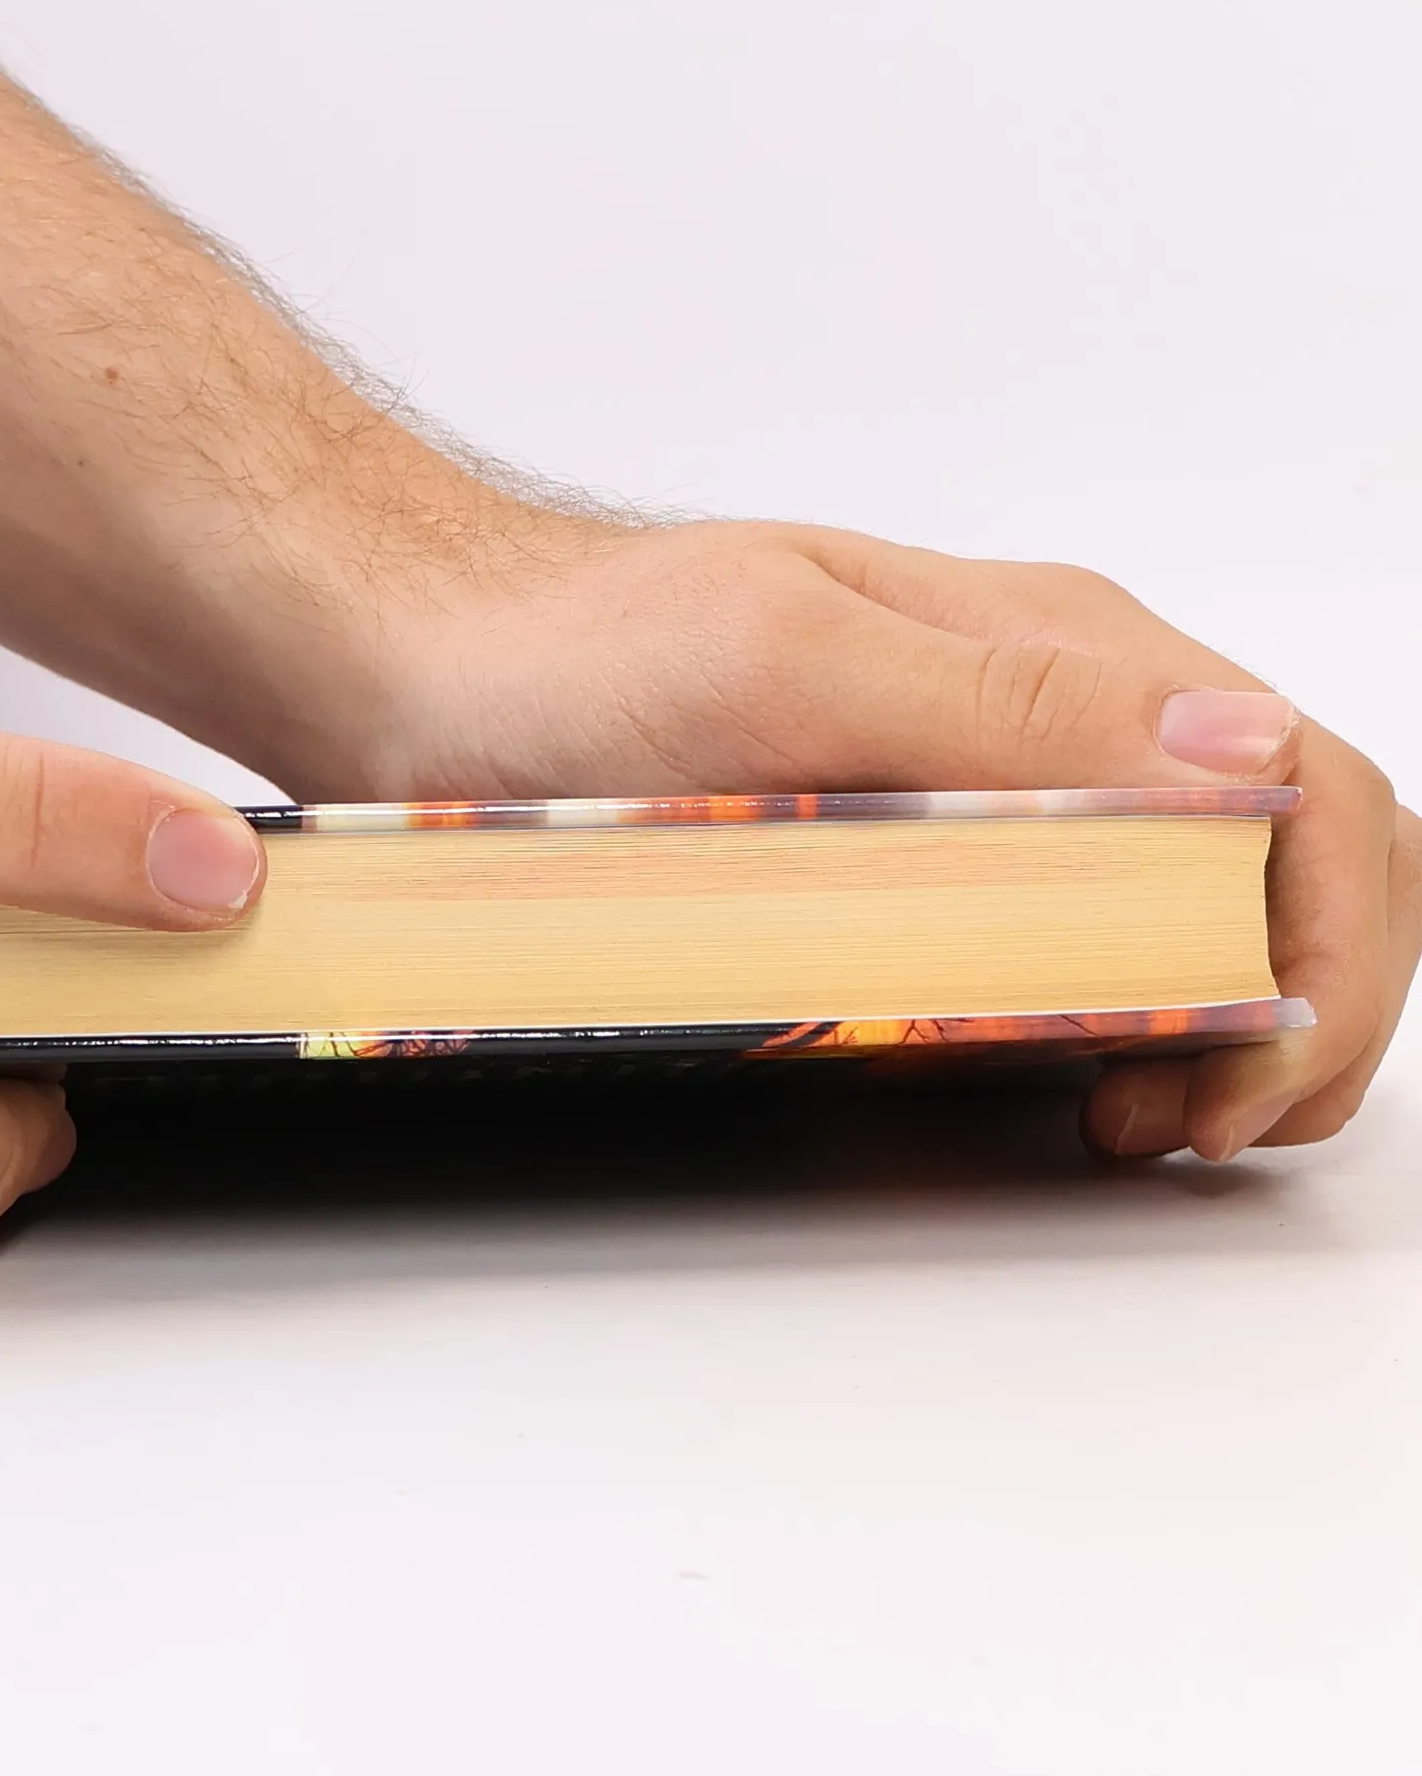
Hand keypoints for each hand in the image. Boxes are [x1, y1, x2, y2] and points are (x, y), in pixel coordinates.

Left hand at [362, 516, 1420, 1161]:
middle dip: (1302, 1005)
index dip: (1332, 947)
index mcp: (1058, 650)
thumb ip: (1008, 709)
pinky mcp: (923, 845)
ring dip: (1228, 1023)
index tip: (1247, 1071)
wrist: (443, 668)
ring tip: (1146, 1115)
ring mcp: (991, 781)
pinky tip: (1076, 1070)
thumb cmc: (577, 654)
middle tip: (1199, 1124)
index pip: (1306, 789)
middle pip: (1291, 854)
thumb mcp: (784, 664)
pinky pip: (1082, 924)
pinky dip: (1127, 1014)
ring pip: (1206, 899)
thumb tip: (1241, 762)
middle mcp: (1050, 710)